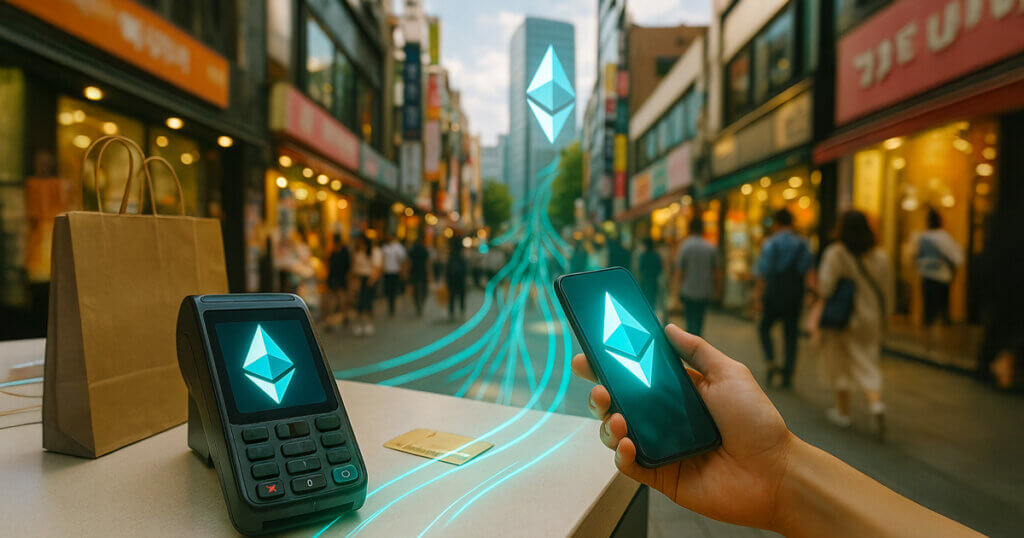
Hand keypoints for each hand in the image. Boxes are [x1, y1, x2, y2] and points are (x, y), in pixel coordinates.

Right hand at [571, 324, 793, 530]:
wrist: (775, 472)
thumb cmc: (758, 423)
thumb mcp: (730, 374)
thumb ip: (697, 350)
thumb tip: (670, 327)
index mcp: (677, 393)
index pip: (634, 376)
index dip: (609, 366)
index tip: (589, 356)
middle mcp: (664, 419)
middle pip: (618, 403)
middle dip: (600, 394)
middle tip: (600, 389)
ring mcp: (660, 448)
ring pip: (616, 434)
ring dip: (608, 423)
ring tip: (618, 418)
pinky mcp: (661, 475)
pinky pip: (629, 466)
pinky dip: (621, 455)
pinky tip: (628, 444)